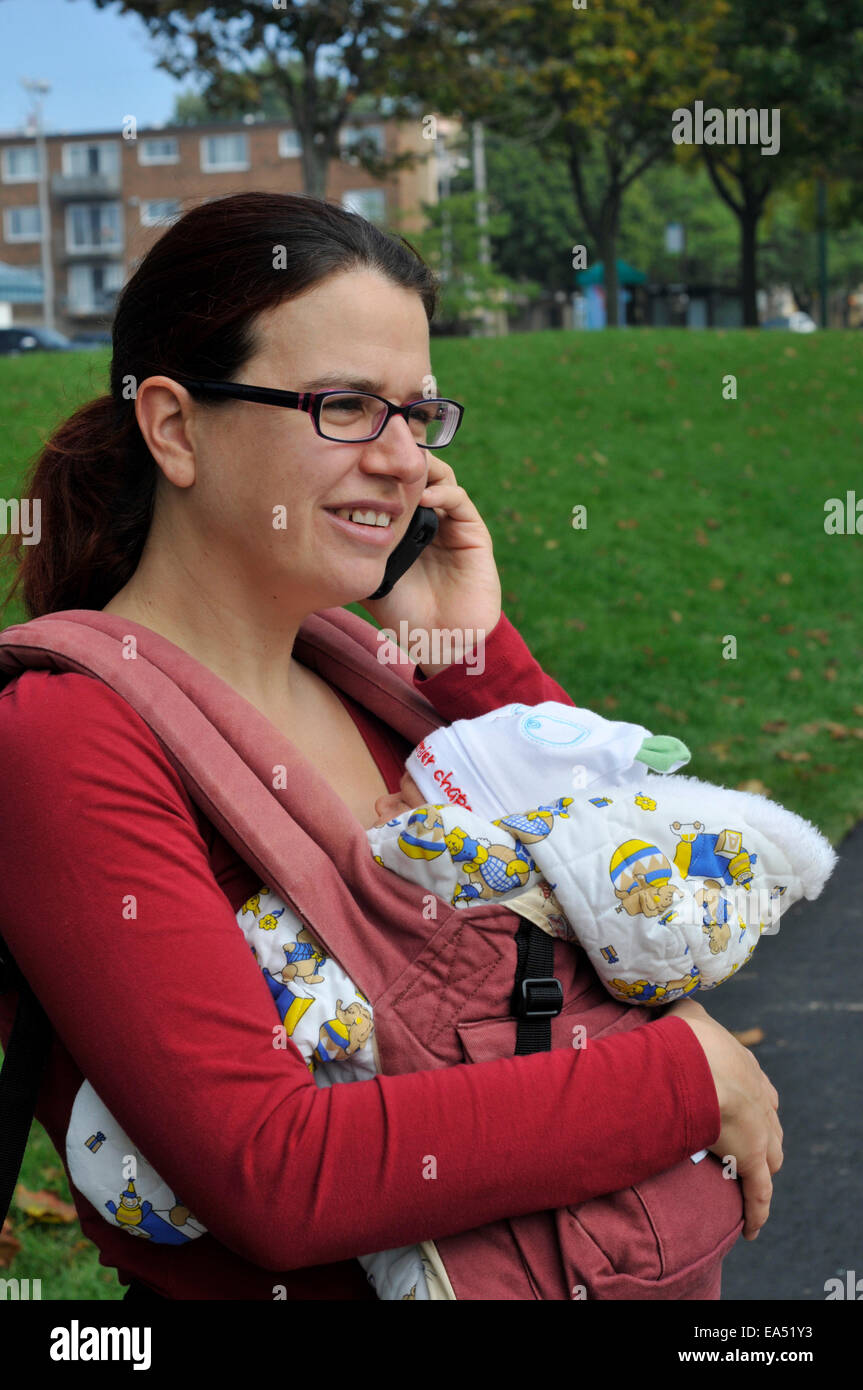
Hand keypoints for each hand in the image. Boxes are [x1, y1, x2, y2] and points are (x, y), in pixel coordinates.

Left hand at [360, 453, 501, 670]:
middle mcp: (427, 517)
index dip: (375, 468)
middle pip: (413, 472)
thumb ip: (350, 553)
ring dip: (418, 468)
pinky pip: (458, 499)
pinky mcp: (473, 531)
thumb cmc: (403, 614)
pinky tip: (422, 497)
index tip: (351, 460)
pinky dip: (441, 491)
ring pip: (437, 476)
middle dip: (394, 459)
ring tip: (393, 471)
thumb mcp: (367, 577)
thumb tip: (313, 533)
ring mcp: (450, 522)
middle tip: (371, 454)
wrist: (441, 642)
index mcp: (402, 524)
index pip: (390, 482)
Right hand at [662, 997, 782, 1240]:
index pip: (758, 1090)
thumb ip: (683, 1013)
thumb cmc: (688, 1038)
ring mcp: (760, 1132)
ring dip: (763, 1171)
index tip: (742, 1110)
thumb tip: (670, 1004)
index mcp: (746, 1068)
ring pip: (771, 1159)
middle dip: (764, 1137)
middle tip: (748, 1148)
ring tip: (751, 1183)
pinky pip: (759, 1194)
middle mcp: (760, 1099)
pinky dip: (757, 1211)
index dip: (752, 1103)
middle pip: (771, 1125)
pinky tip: (752, 1228)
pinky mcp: (752, 1160)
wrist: (697, 1064)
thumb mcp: (687, 1015)